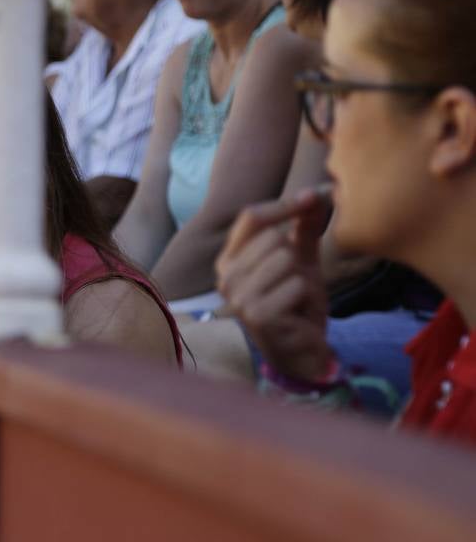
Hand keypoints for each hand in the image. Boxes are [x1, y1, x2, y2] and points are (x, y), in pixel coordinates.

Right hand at [216, 187, 334, 381]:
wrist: (302, 349)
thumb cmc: (297, 303)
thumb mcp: (302, 260)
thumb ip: (304, 228)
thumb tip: (316, 192)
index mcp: (230, 259)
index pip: (252, 217)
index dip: (285, 204)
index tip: (315, 196)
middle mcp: (226, 276)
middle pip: (273, 237)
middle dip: (296, 257)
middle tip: (295, 281)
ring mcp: (238, 297)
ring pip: (285, 259)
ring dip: (303, 278)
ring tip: (297, 297)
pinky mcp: (257, 314)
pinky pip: (296, 284)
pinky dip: (306, 296)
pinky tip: (298, 313)